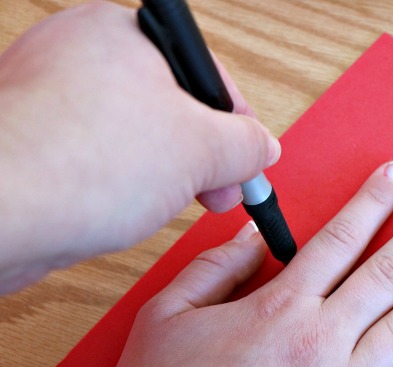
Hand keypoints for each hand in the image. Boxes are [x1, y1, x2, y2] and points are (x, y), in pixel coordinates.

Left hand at [0, 1, 277, 291]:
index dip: (237, 122)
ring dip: (166, 173)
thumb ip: (244, 145)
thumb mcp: (201, 150)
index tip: (250, 159)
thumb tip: (261, 147)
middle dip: (203, 156)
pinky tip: (125, 210)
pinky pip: (97, 160)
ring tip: (173, 203)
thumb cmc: (83, 163)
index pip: (204, 73)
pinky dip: (121, 186)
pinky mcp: (32, 142)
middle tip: (220, 190)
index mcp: (121, 32)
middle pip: (169, 105)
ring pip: (134, 136)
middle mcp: (79, 54)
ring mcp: (51, 98)